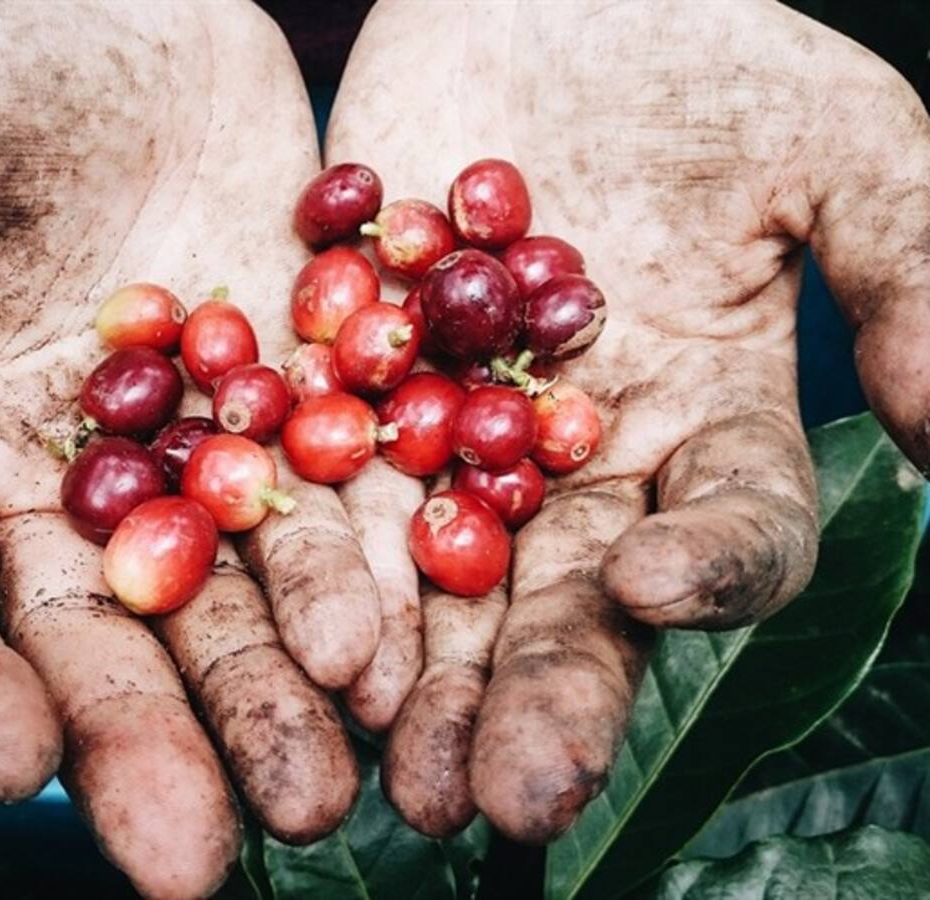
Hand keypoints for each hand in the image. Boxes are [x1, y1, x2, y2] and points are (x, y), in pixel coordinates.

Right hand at [0, 3, 385, 894]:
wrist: (134, 22)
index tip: (9, 767)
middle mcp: (64, 496)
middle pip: (93, 642)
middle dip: (143, 742)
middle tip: (196, 859)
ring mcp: (195, 466)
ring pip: (230, 607)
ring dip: (273, 699)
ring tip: (322, 790)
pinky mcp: (305, 420)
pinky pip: (338, 518)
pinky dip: (365, 590)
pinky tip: (398, 666)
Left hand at [326, 0, 929, 839]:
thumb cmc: (700, 52)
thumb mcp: (831, 142)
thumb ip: (911, 274)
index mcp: (704, 423)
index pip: (728, 535)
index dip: (704, 573)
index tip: (647, 591)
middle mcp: (576, 458)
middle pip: (566, 598)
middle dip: (537, 692)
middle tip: (496, 798)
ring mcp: (451, 431)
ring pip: (433, 574)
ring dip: (410, 674)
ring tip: (385, 768)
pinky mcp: (343, 384)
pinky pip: (321, 479)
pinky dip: (304, 551)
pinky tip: (287, 630)